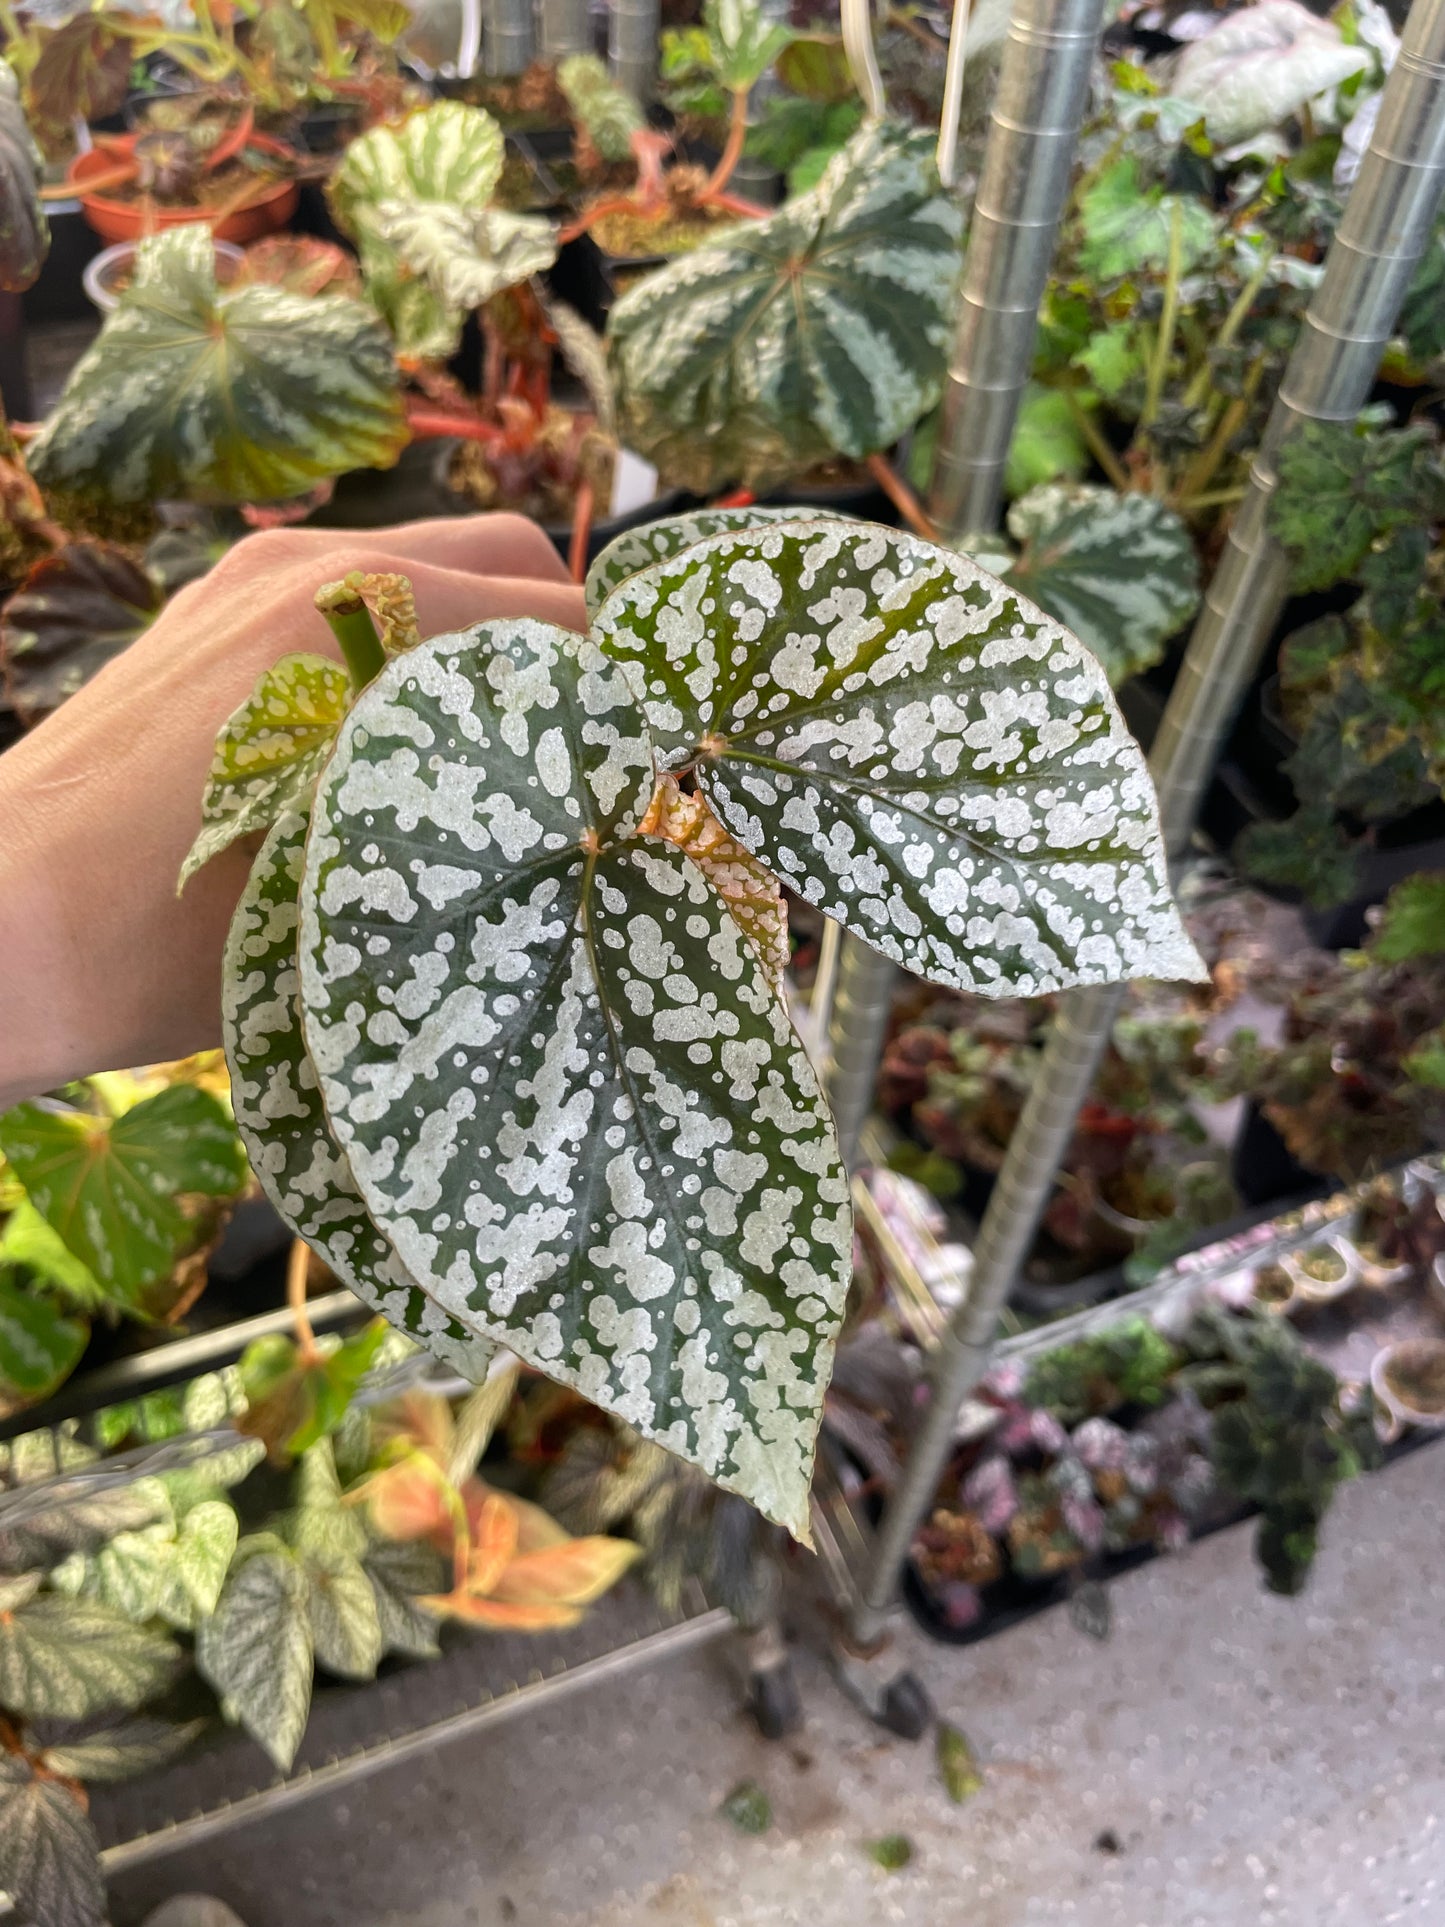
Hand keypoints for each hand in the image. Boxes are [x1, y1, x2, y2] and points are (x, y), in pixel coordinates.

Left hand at [0, 515, 585, 1110]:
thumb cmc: (174, 945)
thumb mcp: (374, 897)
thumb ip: (511, 824)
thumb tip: (627, 811)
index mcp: (370, 622)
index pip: (578, 624)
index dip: (642, 698)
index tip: (669, 774)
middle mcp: (322, 564)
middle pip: (523, 564)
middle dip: (582, 655)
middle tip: (601, 761)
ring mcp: (260, 571)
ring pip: (444, 566)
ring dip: (500, 642)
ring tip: (507, 750)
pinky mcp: (219, 601)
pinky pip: (364, 587)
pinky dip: (419, 642)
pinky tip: (405, 735)